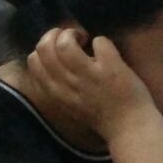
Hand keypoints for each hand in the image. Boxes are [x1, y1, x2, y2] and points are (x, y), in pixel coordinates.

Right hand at [26, 27, 158, 141]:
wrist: (130, 128)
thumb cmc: (101, 116)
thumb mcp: (69, 104)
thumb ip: (58, 86)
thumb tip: (52, 62)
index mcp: (55, 92)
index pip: (33, 61)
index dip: (44, 48)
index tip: (58, 50)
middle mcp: (67, 83)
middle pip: (44, 48)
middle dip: (55, 35)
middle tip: (72, 39)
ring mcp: (89, 75)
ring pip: (65, 43)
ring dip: (74, 34)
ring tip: (86, 39)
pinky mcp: (111, 68)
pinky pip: (100, 42)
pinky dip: (102, 41)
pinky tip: (106, 50)